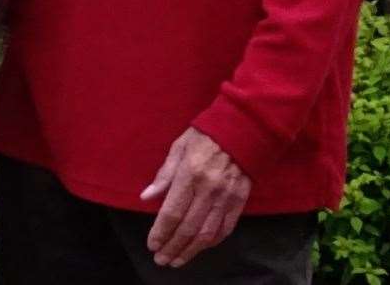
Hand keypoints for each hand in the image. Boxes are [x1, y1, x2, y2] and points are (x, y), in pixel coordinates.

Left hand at [140, 127, 251, 267]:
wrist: (242, 130)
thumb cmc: (204, 136)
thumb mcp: (178, 148)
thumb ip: (163, 175)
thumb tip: (146, 197)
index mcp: (190, 174)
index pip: (173, 212)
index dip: (161, 231)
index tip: (151, 245)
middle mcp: (209, 189)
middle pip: (188, 227)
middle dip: (173, 246)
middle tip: (161, 260)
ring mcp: (227, 197)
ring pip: (207, 233)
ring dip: (191, 250)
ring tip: (177, 260)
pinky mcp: (240, 201)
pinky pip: (226, 228)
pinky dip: (212, 241)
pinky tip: (200, 248)